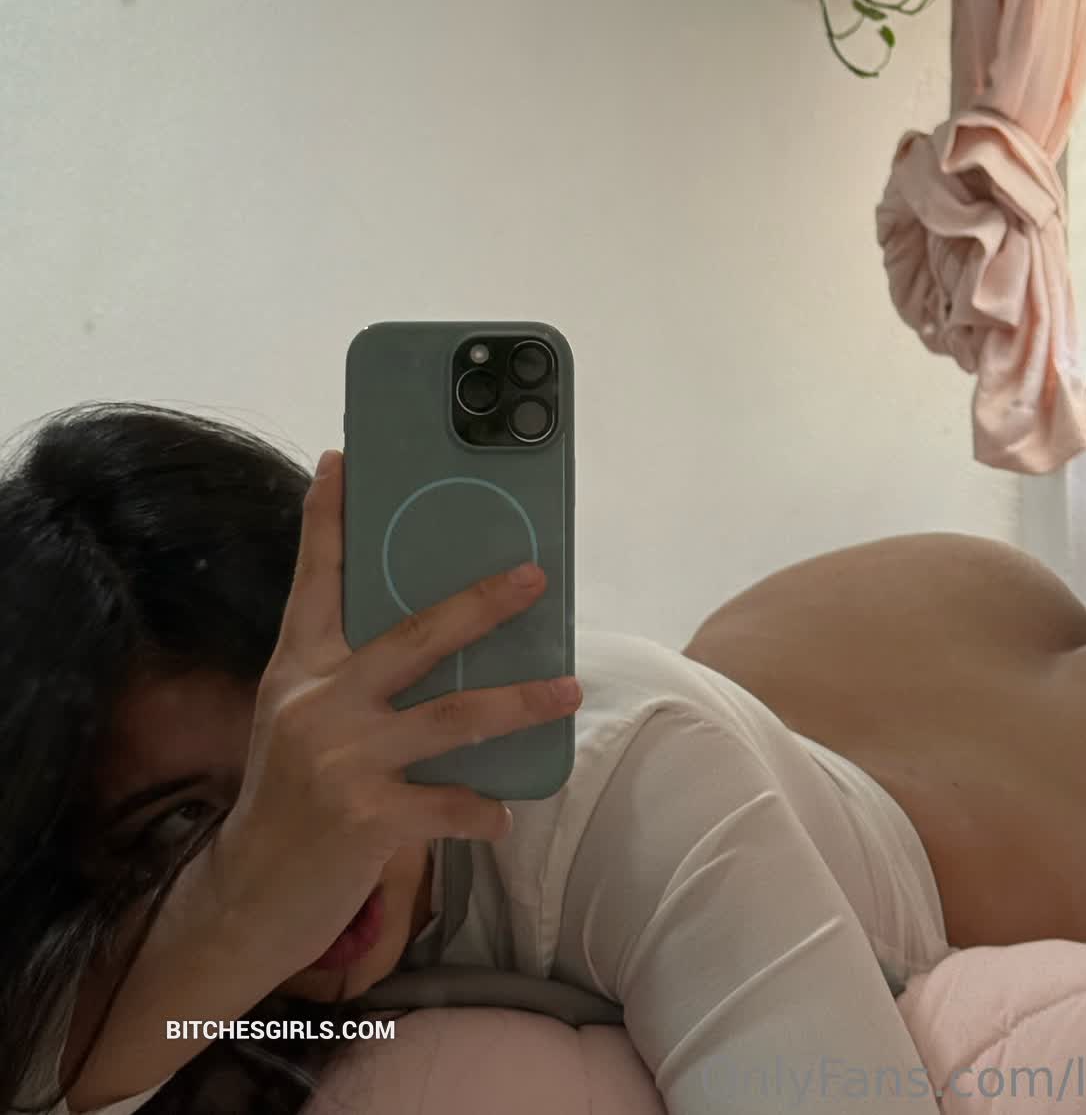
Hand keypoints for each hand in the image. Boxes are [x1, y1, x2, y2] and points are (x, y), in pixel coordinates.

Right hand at [203, 449, 579, 981]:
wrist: (244, 897)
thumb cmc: (291, 797)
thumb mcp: (302, 719)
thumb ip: (350, 674)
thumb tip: (435, 632)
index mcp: (301, 667)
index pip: (315, 579)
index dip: (328, 519)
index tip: (342, 461)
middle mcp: (318, 701)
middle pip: (416, 635)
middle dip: (483, 602)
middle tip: (535, 576)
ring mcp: (341, 758)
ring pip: (453, 716)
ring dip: (519, 702)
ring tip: (568, 690)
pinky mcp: (364, 817)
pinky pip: (450, 803)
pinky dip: (484, 808)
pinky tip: (503, 812)